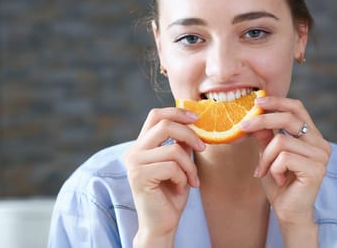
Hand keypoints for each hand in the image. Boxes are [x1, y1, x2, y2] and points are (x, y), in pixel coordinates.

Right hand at [124, 108, 205, 245]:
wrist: (161, 224)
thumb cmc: (171, 194)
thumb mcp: (180, 163)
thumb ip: (181, 143)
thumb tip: (193, 122)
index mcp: (141, 144)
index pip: (156, 115)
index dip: (177, 112)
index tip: (197, 118)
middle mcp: (133, 151)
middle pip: (165, 125)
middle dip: (190, 134)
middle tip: (203, 148)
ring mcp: (134, 163)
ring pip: (173, 149)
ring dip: (190, 166)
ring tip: (191, 180)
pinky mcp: (139, 176)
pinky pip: (172, 167)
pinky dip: (183, 177)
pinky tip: (180, 187)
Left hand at [241, 96, 330, 243]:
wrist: (289, 213)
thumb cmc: (280, 185)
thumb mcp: (269, 155)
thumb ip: (266, 135)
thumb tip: (254, 114)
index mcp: (312, 137)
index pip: (298, 108)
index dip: (278, 101)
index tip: (257, 101)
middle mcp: (321, 144)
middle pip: (289, 118)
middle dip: (262, 121)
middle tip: (243, 127)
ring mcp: (321, 156)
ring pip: (281, 141)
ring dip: (265, 157)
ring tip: (264, 171)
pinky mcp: (316, 169)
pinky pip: (283, 158)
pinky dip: (273, 168)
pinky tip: (277, 180)